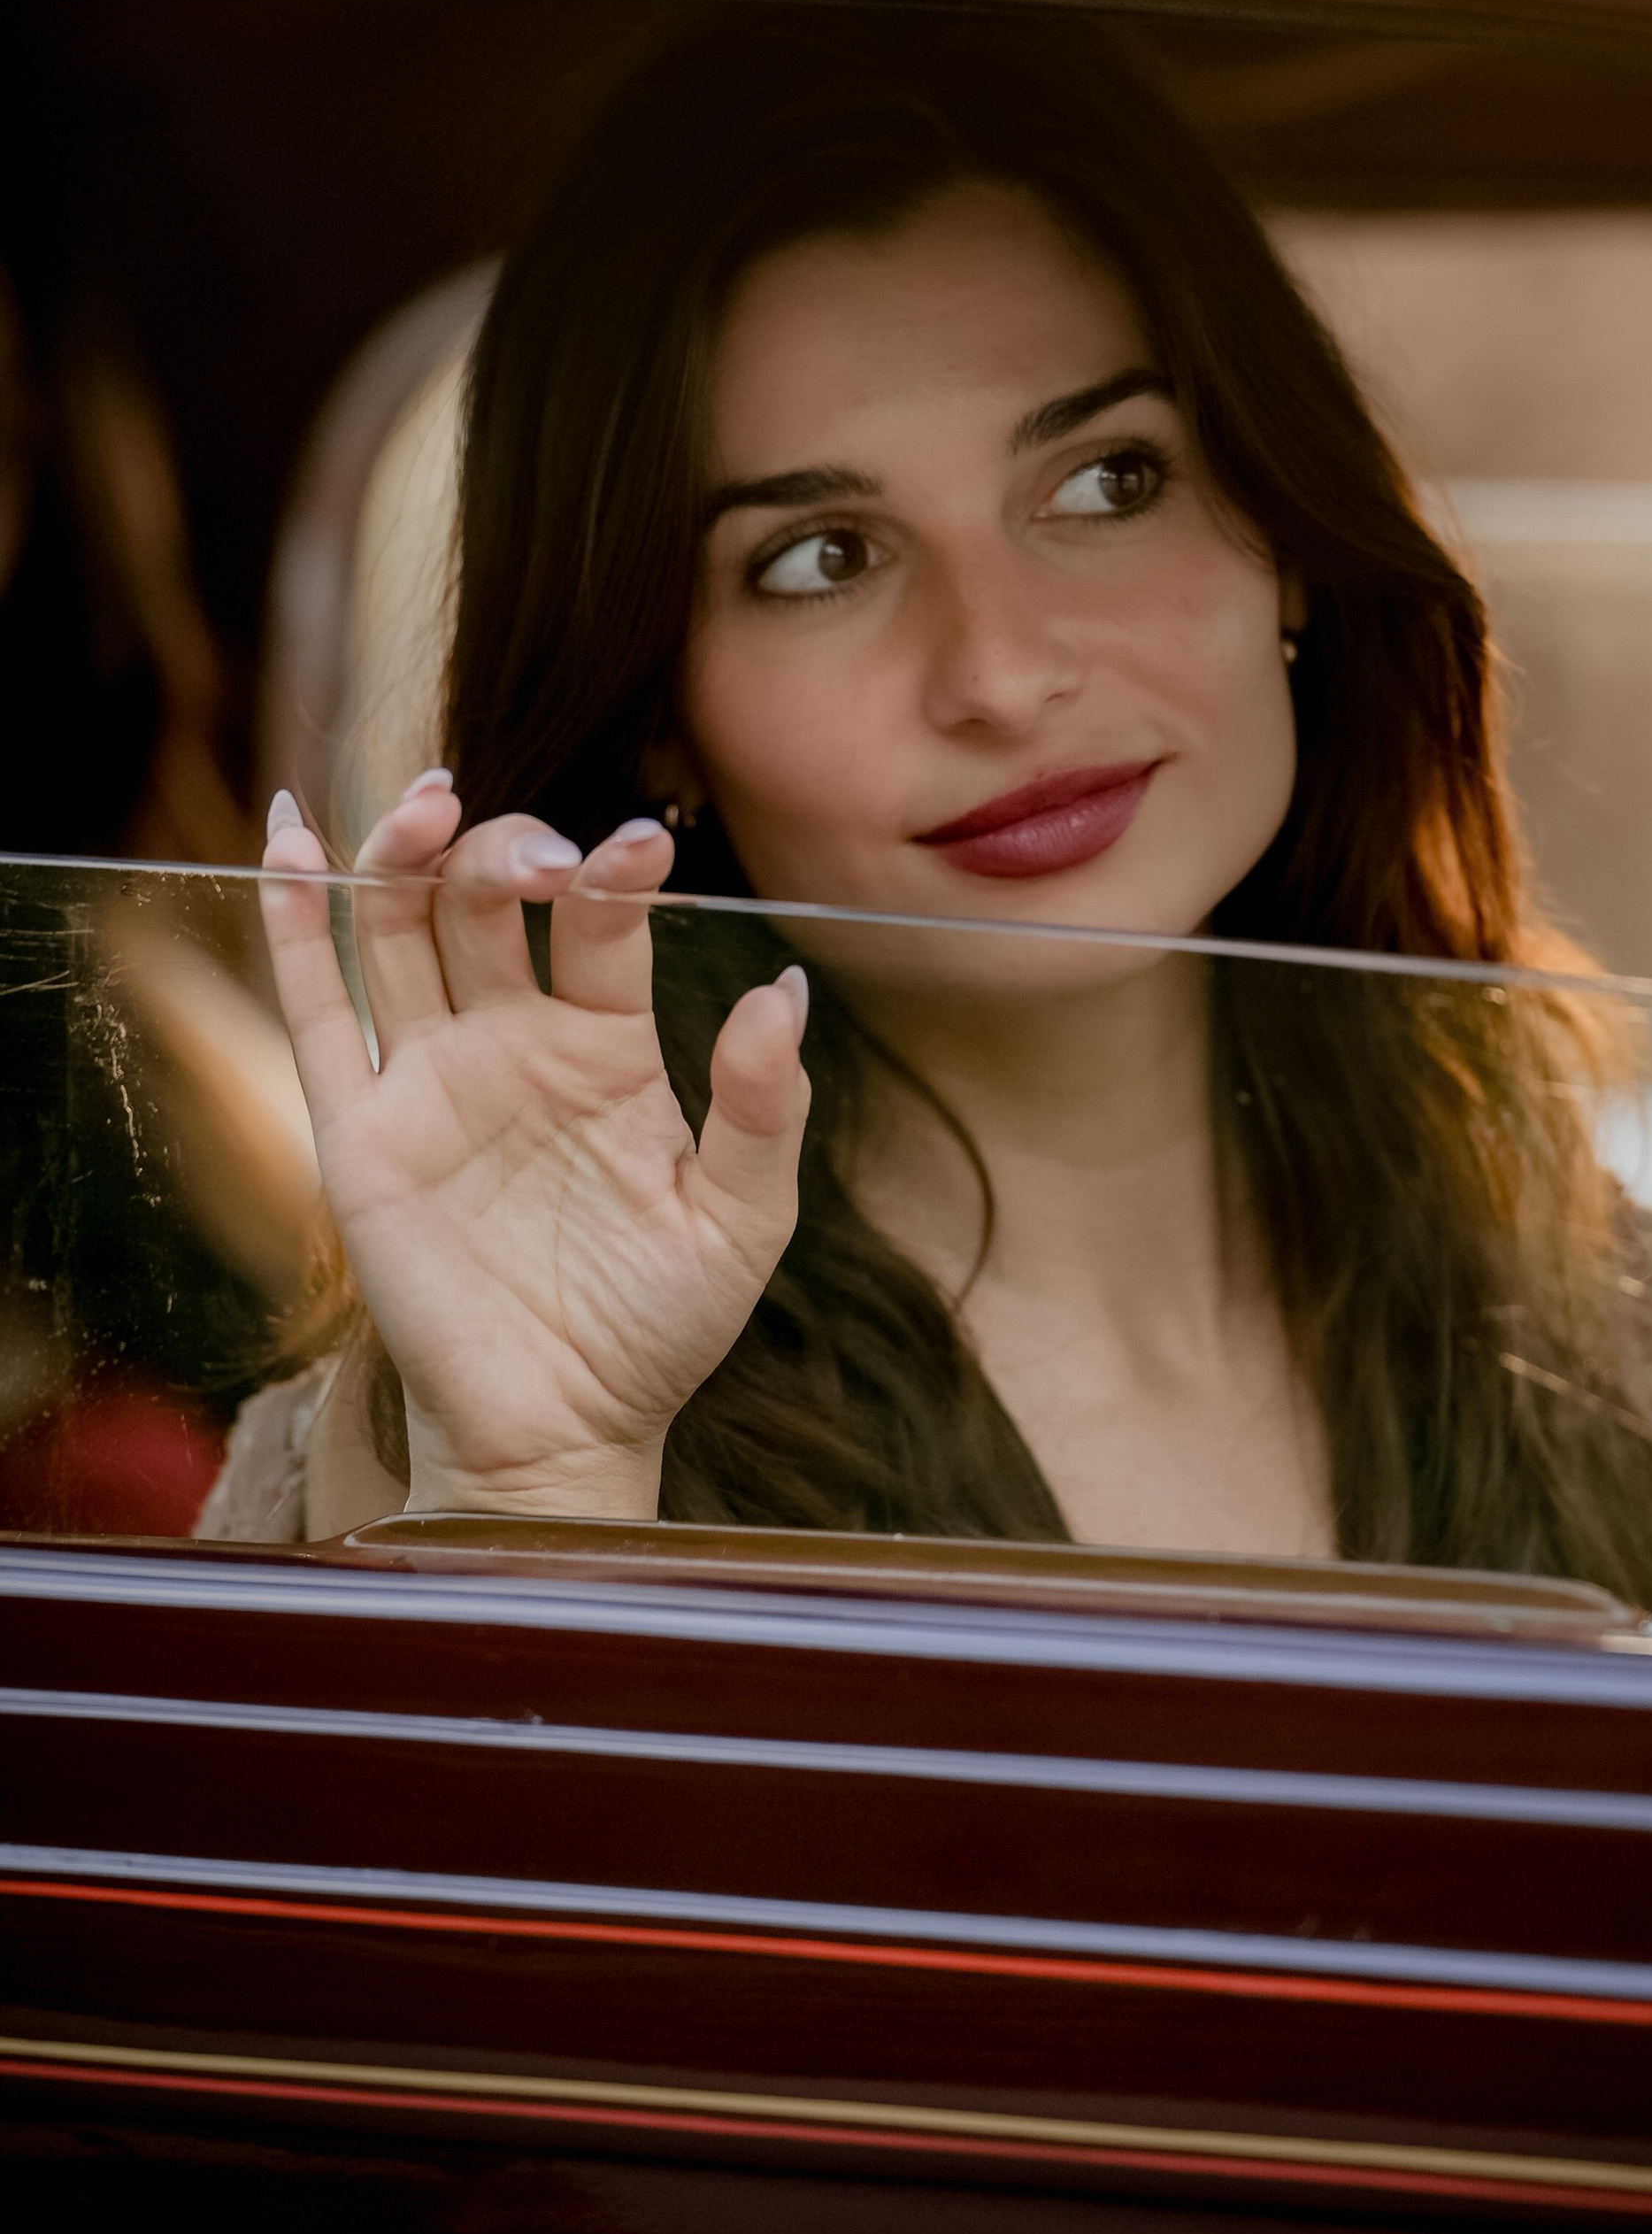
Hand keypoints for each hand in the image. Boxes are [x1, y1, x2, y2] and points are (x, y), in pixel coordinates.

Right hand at [262, 773, 807, 1520]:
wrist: (567, 1433)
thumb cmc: (661, 1326)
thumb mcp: (741, 1219)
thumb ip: (762, 1105)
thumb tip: (781, 989)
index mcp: (607, 1043)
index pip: (601, 926)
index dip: (614, 876)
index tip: (640, 848)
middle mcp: (512, 1039)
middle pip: (485, 899)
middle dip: (502, 851)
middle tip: (535, 855)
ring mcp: (429, 1077)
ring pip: (397, 927)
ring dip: (400, 853)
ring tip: (423, 800)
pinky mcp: (359, 1132)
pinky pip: (319, 1013)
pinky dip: (294, 927)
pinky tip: (288, 849)